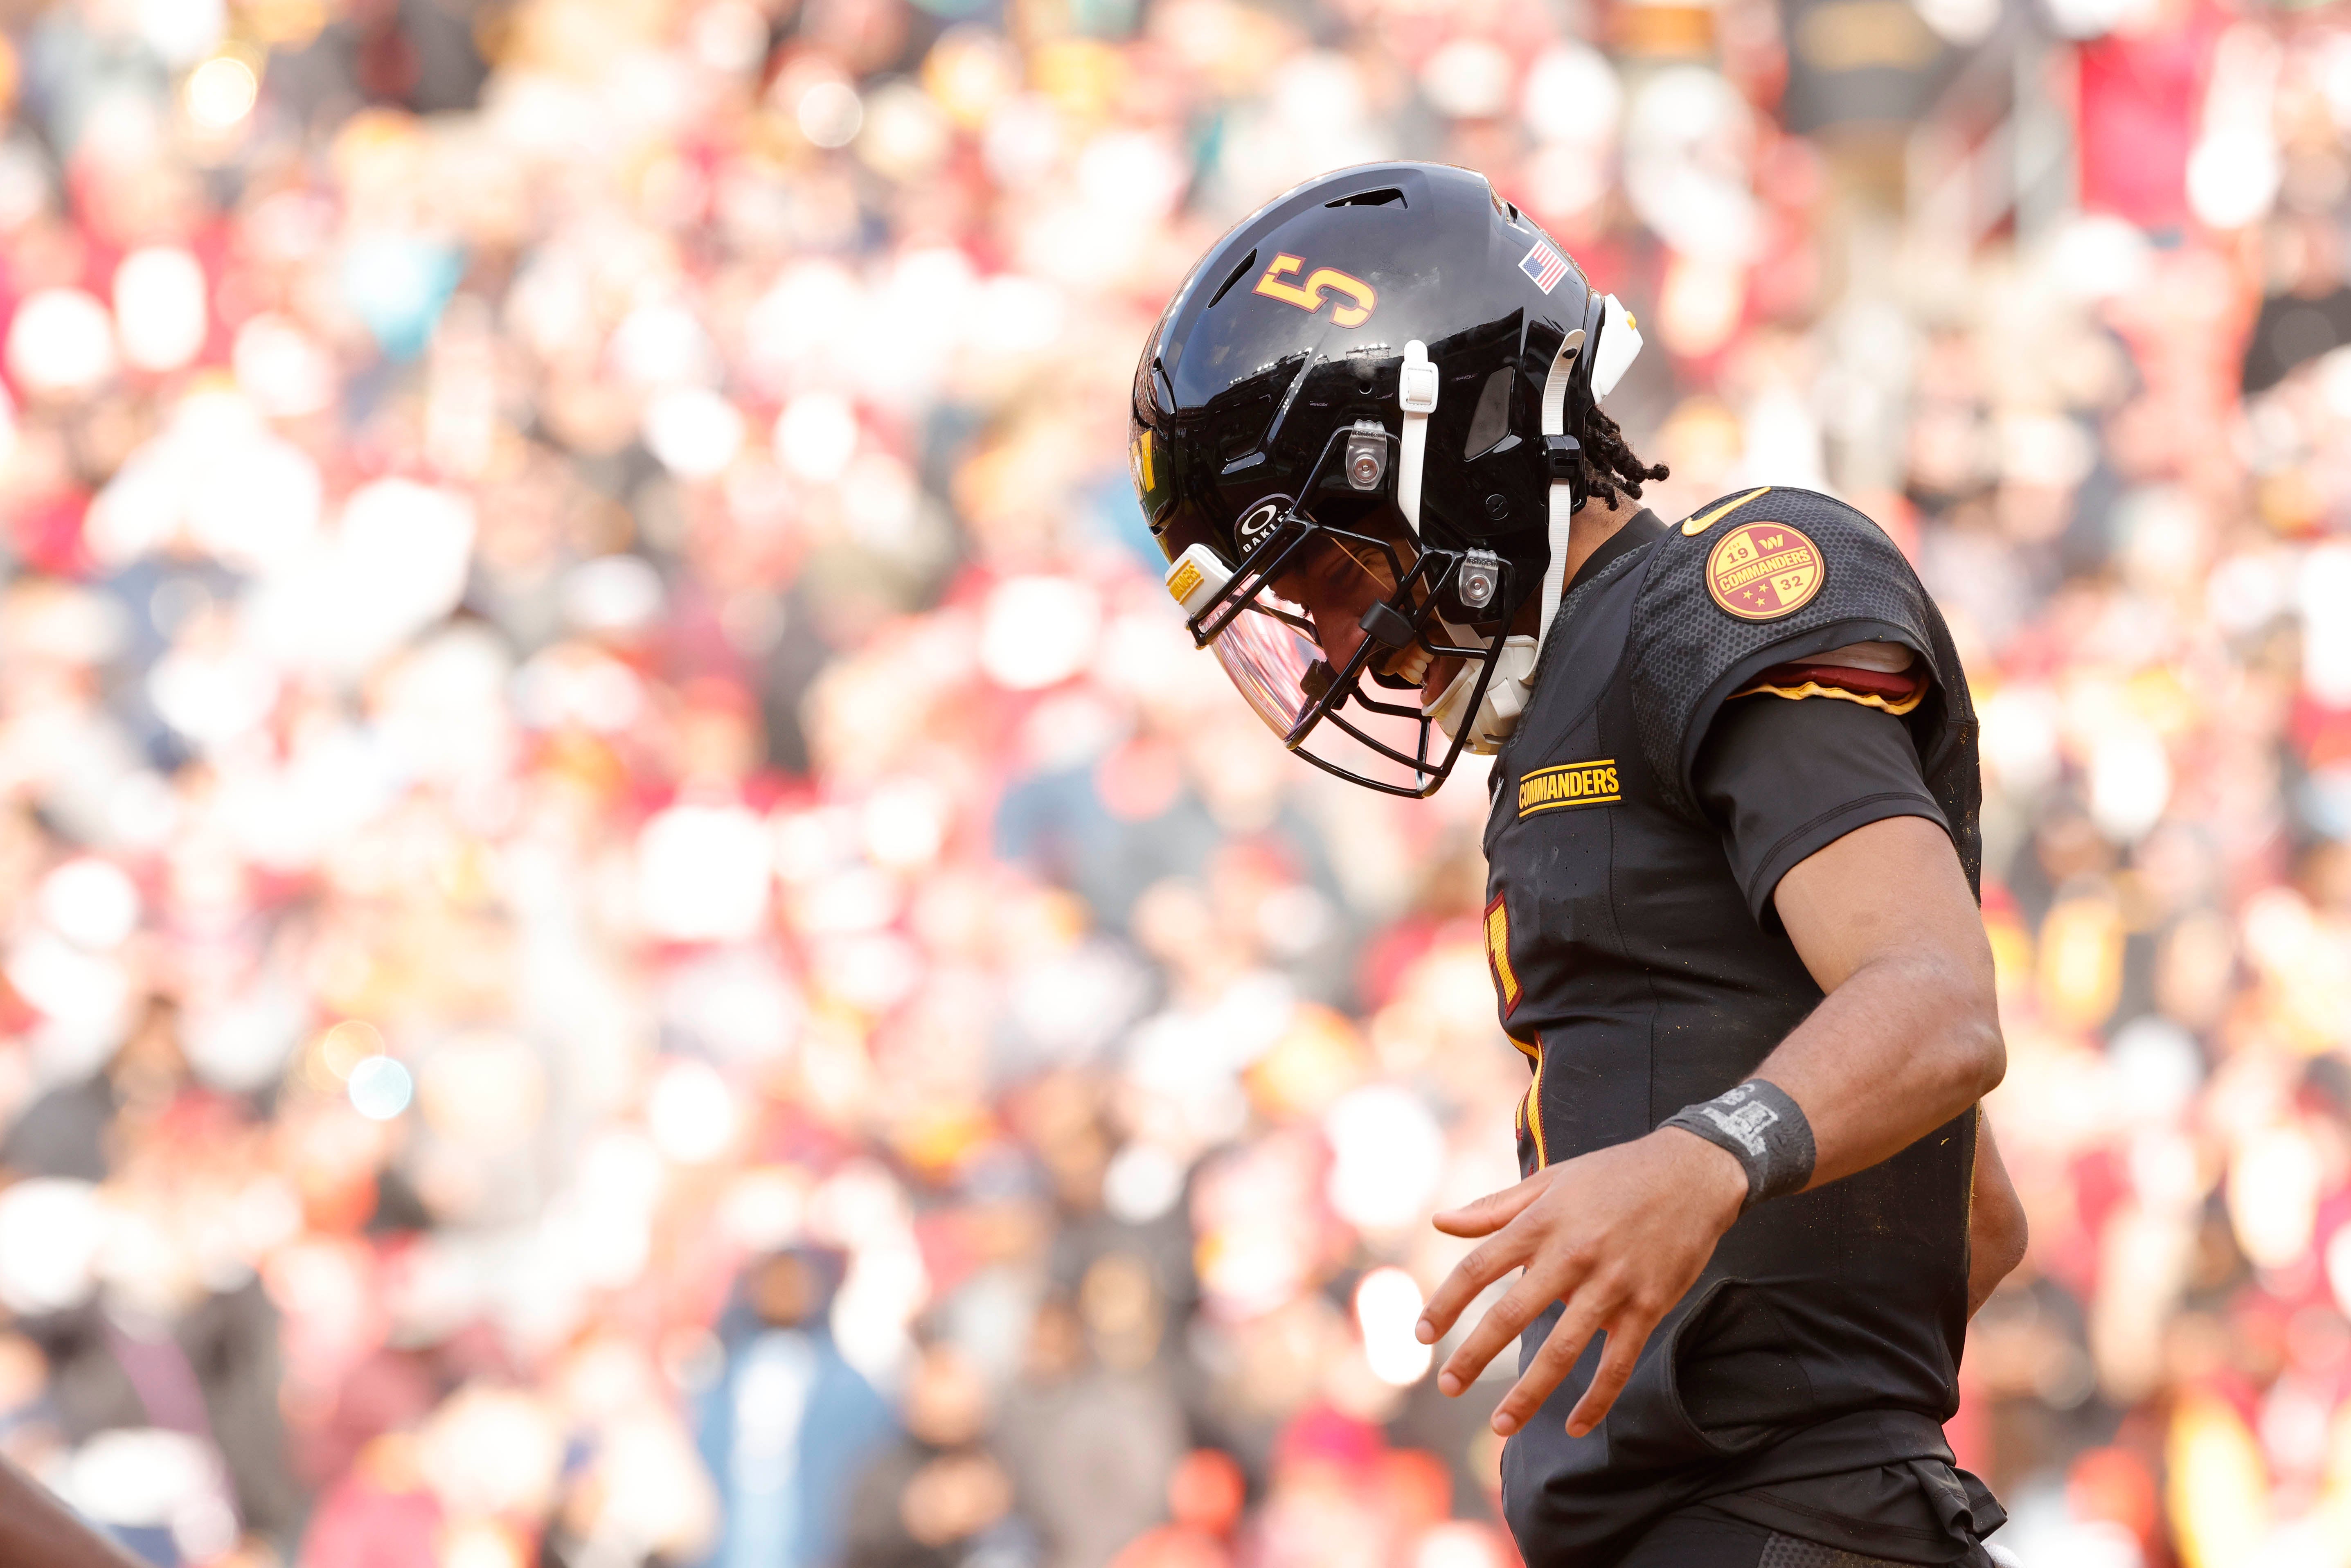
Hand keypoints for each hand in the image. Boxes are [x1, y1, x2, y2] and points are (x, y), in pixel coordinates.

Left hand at [1416, 1128, 1746, 1437]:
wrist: (1692, 1173)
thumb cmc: (1613, 1175)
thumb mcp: (1550, 1180)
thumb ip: (1493, 1208)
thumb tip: (1440, 1221)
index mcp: (1541, 1222)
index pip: (1479, 1267)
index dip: (1446, 1303)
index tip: (1422, 1334)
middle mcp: (1571, 1255)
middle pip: (1511, 1313)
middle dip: (1475, 1355)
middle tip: (1447, 1385)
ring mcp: (1611, 1284)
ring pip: (1562, 1349)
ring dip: (1529, 1393)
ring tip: (1501, 1424)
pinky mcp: (1648, 1306)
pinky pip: (1618, 1363)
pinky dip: (1597, 1399)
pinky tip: (1575, 1425)